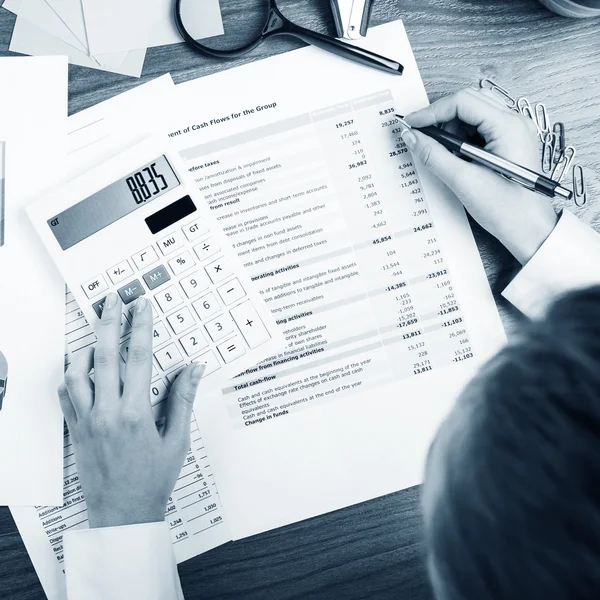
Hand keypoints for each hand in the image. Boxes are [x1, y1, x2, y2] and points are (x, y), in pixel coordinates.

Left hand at [58, 292, 204, 528]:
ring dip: (85, 348)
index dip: (141, 327)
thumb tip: (194, 368)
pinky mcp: (75, 430)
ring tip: (95, 333)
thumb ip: (183, 399)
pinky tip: (81, 369)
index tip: (142, 306)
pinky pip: (65, 395)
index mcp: (136, 413)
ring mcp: (87, 421)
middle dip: (109, 322)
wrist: (123, 513)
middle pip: (103, 356)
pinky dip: (70, 376)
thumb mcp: (177, 440)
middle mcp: (107, 413)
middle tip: (112, 301)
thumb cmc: (153, 479)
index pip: (139, 358)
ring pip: (76, 373)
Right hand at [403, 88, 557, 263]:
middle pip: (467, 103)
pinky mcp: (508, 143)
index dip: (432, 111)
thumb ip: (434, 155)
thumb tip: (411, 136)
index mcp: (508, 126)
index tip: (410, 124)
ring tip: (443, 153)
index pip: (462, 102)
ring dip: (451, 129)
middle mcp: (514, 122)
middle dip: (440, 118)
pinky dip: (461, 138)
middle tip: (421, 137)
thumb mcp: (463, 181)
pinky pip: (479, 129)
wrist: (530, 230)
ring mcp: (512, 131)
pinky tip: (455, 157)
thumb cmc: (507, 209)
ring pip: (472, 114)